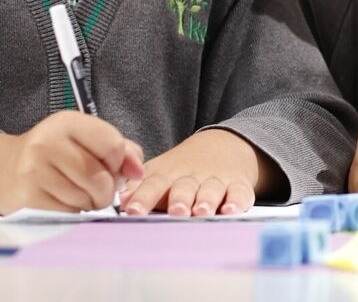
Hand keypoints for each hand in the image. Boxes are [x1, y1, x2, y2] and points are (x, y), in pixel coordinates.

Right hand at [0, 111, 143, 214]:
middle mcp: (46, 144)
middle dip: (107, 189)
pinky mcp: (27, 200)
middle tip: (97, 188)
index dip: (121, 162)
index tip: (116, 168)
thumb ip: (120, 148)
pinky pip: (68, 214)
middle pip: (100, 177)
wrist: (3, 171)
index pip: (112, 144)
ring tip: (77, 192)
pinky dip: (73, 213)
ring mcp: (33, 173)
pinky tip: (63, 202)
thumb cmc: (54, 155)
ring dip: (89, 203)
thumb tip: (137, 170)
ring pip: (85, 199)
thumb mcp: (84, 139)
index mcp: (66, 122)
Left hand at [120, 128, 269, 216]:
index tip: (133, 210)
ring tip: (201, 212)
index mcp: (167, 175)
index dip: (143, 197)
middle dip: (179, 199)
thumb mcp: (158, 172)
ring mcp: (216, 180)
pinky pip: (240, 193)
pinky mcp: (238, 185)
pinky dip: (237, 202)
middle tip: (175, 211)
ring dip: (206, 200)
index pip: (153, 184)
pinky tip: (230, 210)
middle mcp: (191, 177)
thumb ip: (138, 187)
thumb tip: (117, 201)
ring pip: (211, 190)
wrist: (222, 146)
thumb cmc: (181, 169)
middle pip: (184, 187)